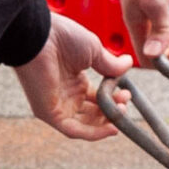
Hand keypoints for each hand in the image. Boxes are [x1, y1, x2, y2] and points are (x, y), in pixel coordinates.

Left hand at [14, 12, 132, 140]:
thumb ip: (110, 64)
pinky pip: (73, 130)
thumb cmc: (61, 37)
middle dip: (112, 111)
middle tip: (124, 103)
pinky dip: (93, 133)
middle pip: (92, 113)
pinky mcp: (49, 113)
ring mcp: (57, 104)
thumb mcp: (93, 50)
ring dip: (105, 123)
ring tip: (120, 112)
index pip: (97, 98)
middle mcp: (66, 94)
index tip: (127, 93)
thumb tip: (128, 64)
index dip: (114, 99)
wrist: (40, 36)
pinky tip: (111, 128)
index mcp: (73, 79)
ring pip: (84, 124)